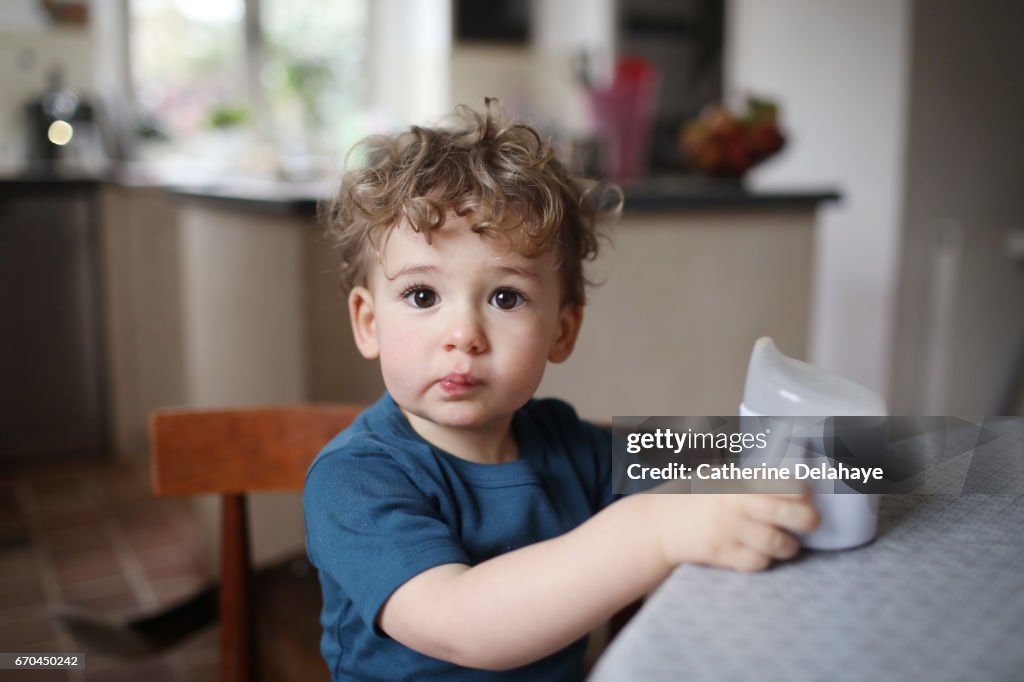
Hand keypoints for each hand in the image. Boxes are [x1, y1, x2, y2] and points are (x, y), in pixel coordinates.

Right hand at [648, 492, 819, 572]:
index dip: (802, 489)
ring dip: (789, 545)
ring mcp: (730, 530)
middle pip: (789, 514)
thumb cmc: (693, 497)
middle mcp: (737, 504)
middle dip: (808, 519)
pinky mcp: (723, 553)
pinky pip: (758, 562)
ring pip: (778, 543)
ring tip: (787, 543)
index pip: (784, 483)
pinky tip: (761, 553)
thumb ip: (751, 481)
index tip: (806, 493)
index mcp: (739, 480)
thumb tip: (794, 485)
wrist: (659, 522)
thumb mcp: (719, 478)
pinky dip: (764, 560)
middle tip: (811, 522)